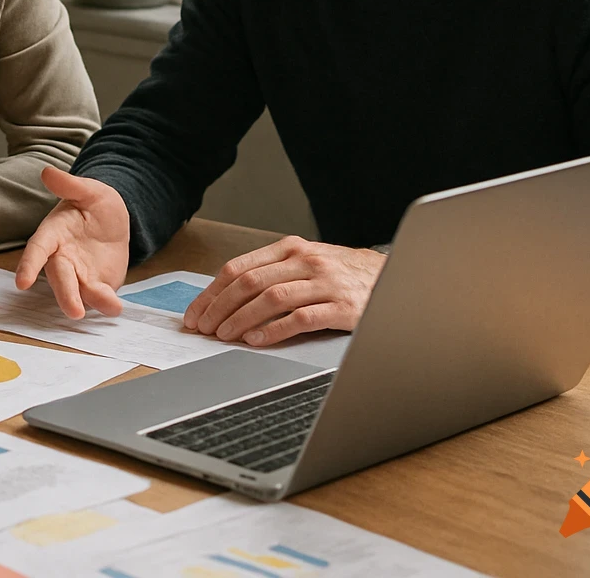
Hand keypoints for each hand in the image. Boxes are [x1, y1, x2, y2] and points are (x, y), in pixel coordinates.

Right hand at [15, 167, 129, 318]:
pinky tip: (116, 307)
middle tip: (73, 311)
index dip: (29, 265)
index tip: (22, 282)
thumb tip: (47, 172)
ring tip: (109, 305)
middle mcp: (61, 258)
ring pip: (78, 293)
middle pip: (59, 278)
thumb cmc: (96, 204)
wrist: (116, 221)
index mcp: (54, 233)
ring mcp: (78, 275)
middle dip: (65, 295)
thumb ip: (70, 185)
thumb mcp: (89, 190)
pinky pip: (98, 297)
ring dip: (90, 302)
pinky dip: (107, 304)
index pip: (37, 250)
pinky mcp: (96, 285)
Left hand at [183, 235, 385, 345]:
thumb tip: (226, 297)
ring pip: (271, 299)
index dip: (212, 292)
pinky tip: (258, 341)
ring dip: (241, 319)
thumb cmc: (343, 274)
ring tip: (225, 335)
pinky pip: (301, 319)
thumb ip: (272, 272)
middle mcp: (305, 261)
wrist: (394, 277)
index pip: (239, 268)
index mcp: (290, 248)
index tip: (195, 313)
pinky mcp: (342, 307)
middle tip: (204, 328)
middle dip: (220, 307)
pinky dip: (275, 330)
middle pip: (249, 283)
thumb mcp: (305, 262)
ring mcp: (325, 283)